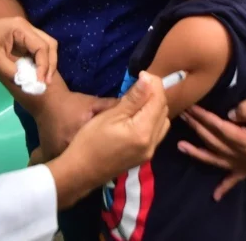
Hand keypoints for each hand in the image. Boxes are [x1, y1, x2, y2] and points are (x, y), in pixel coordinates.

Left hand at [0, 12, 56, 82]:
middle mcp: (27, 28)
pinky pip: (36, 50)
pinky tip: (36, 74)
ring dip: (46, 63)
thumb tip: (28, 84)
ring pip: (45, 47)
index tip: (39, 82)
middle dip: (50, 64)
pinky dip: (39, 62)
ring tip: (43, 80)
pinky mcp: (21, 39)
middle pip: (49, 44)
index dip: (44, 66)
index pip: (42, 47)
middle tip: (46, 82)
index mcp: (21, 28)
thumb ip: (11, 71)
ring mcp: (24, 33)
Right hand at [47, 72, 169, 208]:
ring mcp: (149, 152)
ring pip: (163, 122)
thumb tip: (148, 79)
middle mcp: (152, 143)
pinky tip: (138, 114)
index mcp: (143, 132)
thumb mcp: (110, 115)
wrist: (81, 171)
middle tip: (139, 84)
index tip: (141, 74)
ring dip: (155, 107)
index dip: (154, 84)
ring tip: (139, 98)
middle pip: (164, 111)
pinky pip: (156, 133)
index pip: (159, 101)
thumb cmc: (90, 141)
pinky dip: (152, 119)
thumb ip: (133, 98)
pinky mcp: (144, 156)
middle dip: (155, 94)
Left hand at [178, 91, 245, 200]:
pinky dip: (226, 187)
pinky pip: (237, 178)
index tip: (191, 107)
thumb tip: (227, 114)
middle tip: (183, 115)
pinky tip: (216, 196)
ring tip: (181, 146)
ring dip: (199, 154)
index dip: (204, 118)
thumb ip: (245, 109)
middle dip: (198, 128)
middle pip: (216, 143)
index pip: (219, 129)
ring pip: (219, 161)